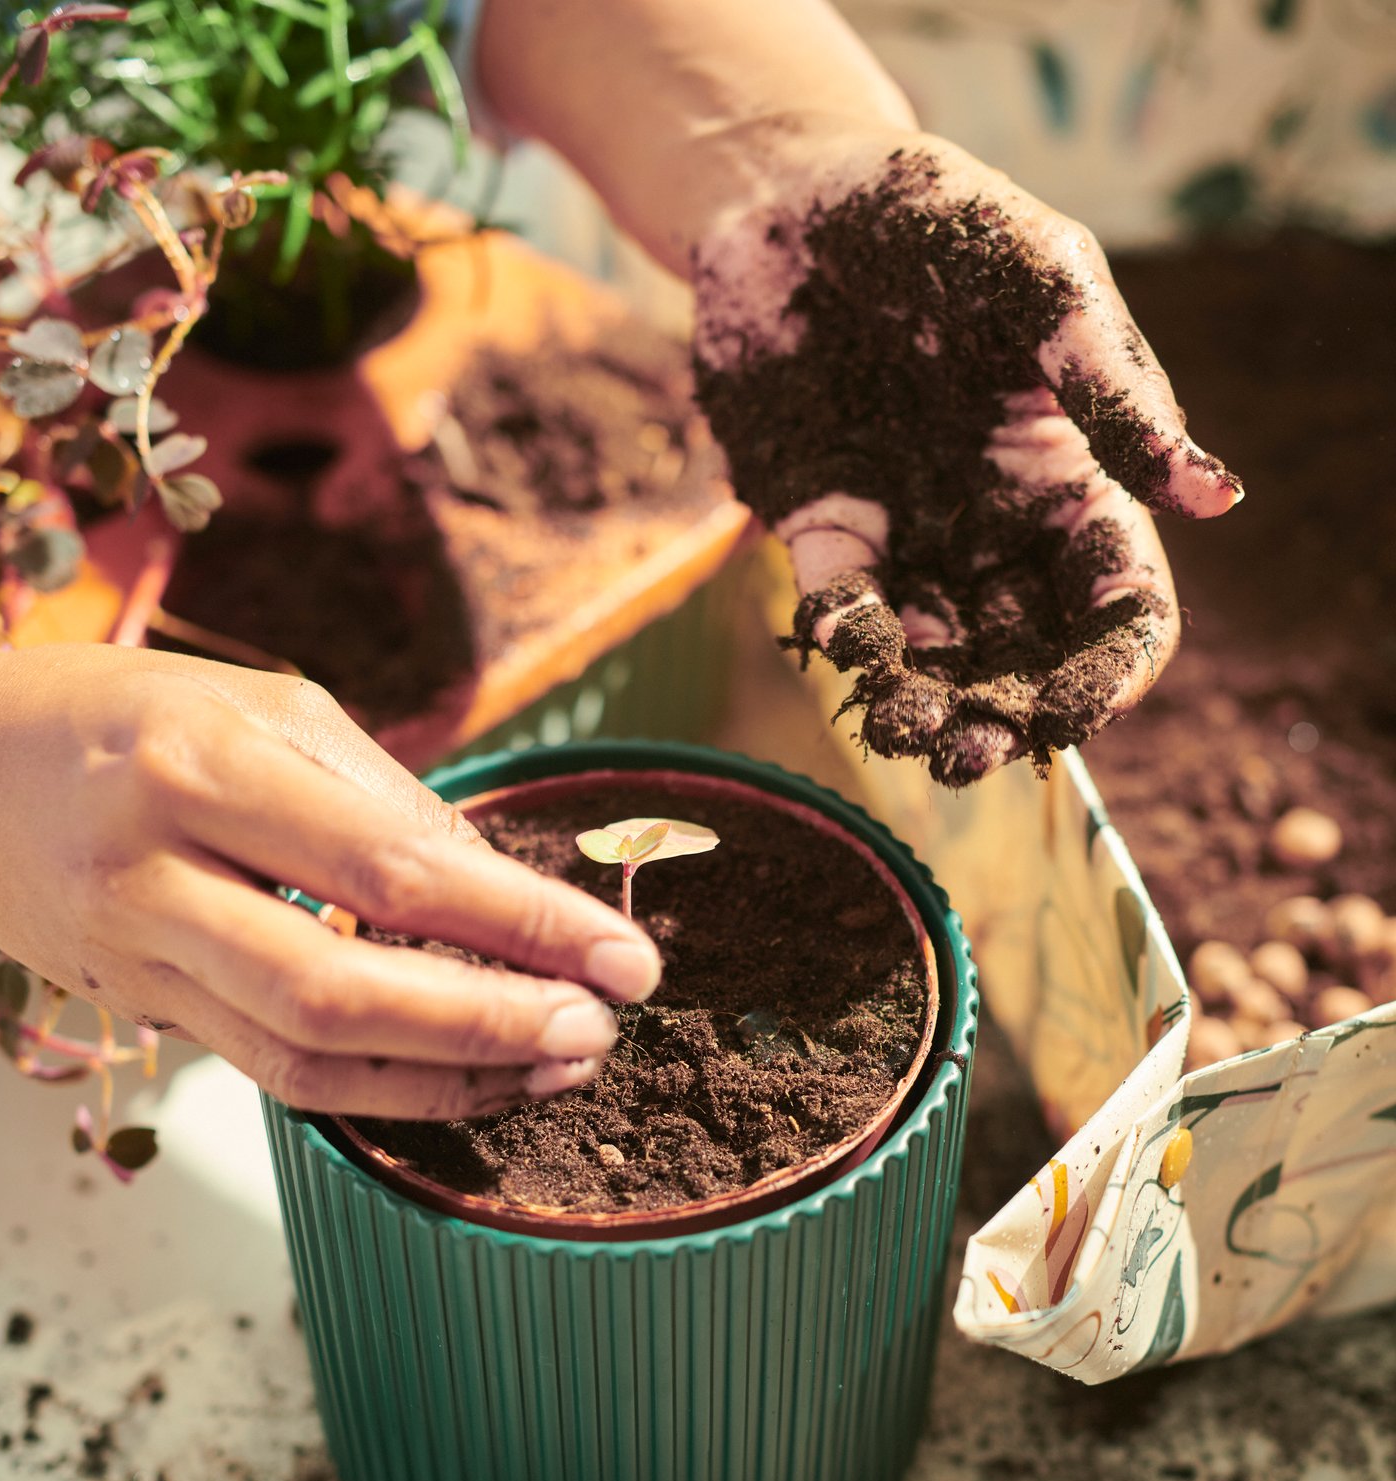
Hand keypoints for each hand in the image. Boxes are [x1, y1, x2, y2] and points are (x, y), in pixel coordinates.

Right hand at [0, 645, 660, 1116]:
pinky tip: (466, 1074)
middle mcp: (155, 874)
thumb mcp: (267, 708)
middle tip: (597, 1030)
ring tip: (554, 1065)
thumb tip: (504, 889)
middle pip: (339, 989)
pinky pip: (273, 1071)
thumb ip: (384, 799)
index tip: (623, 956)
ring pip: (303, 1057)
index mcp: (198, 766)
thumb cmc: (131, 716)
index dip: (521, 922)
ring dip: (447, 1077)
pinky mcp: (142, 1014)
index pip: (389, 867)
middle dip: (489, 1024)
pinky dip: (382, 1085)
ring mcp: (138, 960)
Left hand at [694, 130, 1242, 785]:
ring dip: (921, 703)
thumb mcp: (1046, 288)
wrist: (793, 192)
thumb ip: (1117, 396)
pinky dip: (845, 636)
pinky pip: (843, 604)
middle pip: (1021, 655)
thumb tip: (1218, 498)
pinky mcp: (825, 526)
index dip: (1109, 670)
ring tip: (905, 733)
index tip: (1079, 711)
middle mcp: (996, 525)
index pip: (1116, 604)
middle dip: (1004, 715)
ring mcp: (911, 532)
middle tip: (969, 755)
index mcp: (1073, 479)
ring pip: (931, 653)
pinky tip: (844, 646)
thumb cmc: (942, 222)